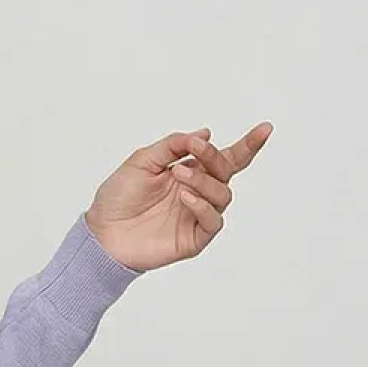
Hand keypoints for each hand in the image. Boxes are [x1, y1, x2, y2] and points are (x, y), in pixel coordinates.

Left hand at [83, 121, 272, 272]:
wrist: (102, 233)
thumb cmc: (118, 198)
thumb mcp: (142, 161)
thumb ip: (172, 146)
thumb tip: (204, 133)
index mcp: (188, 172)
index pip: (224, 158)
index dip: (247, 145)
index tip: (265, 128)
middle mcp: (197, 193)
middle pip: (226, 172)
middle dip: (215, 156)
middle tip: (196, 147)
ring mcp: (197, 216)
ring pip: (223, 194)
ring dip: (204, 180)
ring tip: (179, 175)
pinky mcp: (194, 238)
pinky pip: (213, 221)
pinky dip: (202, 206)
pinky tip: (185, 198)